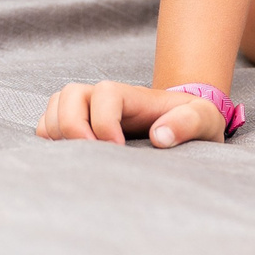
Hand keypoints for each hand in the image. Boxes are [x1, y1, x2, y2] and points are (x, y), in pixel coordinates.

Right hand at [37, 80, 225, 145]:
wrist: (184, 124)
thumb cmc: (193, 122)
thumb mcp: (203, 120)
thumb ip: (187, 123)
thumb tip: (159, 137)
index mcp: (132, 96)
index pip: (104, 94)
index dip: (104, 121)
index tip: (117, 150)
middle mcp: (104, 99)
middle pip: (70, 94)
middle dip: (72, 125)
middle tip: (90, 156)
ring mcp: (89, 110)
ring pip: (55, 107)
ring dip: (58, 131)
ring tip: (79, 159)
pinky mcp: (80, 126)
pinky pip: (50, 125)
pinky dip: (52, 139)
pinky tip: (71, 160)